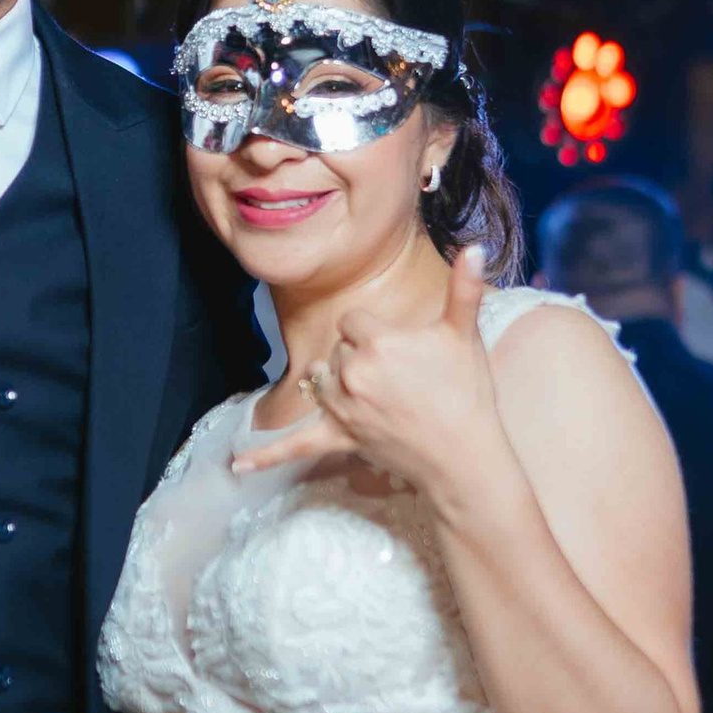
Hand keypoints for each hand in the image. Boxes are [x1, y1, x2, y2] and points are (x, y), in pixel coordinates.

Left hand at [231, 248, 501, 504]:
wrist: (465, 455)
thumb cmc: (466, 392)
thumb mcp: (464, 335)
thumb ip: (464, 288)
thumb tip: (476, 246)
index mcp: (377, 342)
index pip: (354, 321)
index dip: (376, 332)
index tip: (401, 348)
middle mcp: (352, 372)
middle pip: (338, 349)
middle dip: (361, 357)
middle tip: (401, 377)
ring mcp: (342, 408)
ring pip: (320, 380)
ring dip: (334, 382)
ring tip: (368, 391)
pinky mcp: (339, 439)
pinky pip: (294, 446)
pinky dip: (266, 456)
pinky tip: (237, 465)